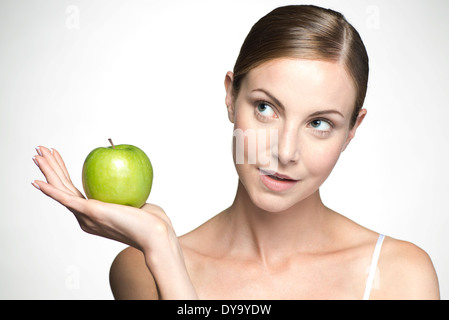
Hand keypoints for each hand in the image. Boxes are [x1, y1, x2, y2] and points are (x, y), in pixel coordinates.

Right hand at [31, 146, 171, 251]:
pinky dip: (51, 190)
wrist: (155, 234)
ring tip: (37, 154)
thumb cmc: (152, 220)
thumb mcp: (135, 200)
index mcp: (93, 215)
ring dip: (48, 170)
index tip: (57, 157)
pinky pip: (66, 198)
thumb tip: (126, 175)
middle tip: (40, 150)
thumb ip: (125, 191)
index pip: (73, 190)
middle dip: (50, 167)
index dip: (62, 173)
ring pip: (61, 189)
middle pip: (63, 188)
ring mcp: (86, 216)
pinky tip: (37, 182)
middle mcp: (85, 218)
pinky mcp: (90, 211)